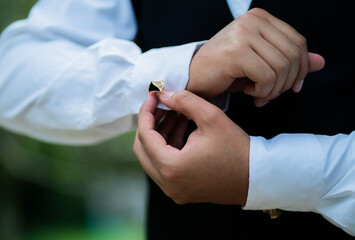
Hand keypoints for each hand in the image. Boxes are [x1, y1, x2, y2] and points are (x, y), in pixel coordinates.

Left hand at [133, 90, 249, 204]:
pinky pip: (165, 166)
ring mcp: (173, 190)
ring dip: (160, 134)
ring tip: (175, 114)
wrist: (257, 177)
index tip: (153, 96)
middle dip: (150, 123)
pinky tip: (181, 128)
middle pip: (143, 149)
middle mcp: (168, 183)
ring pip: (153, 158)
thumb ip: (184, 101)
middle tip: (161, 106)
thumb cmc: (237, 150)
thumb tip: (163, 94)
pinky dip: (168, 147)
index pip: (145, 135)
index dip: (146, 111)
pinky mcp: (181, 190)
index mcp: (172, 167)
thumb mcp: (211, 118)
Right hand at [187, 8, 324, 106]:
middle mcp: (252, 21)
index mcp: (260, 18)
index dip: (302, 68)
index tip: (293, 87)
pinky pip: (267, 76)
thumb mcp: (262, 64)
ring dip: (274, 90)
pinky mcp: (236, 52)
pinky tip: (250, 92)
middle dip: (287, 82)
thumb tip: (321, 62)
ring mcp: (243, 34)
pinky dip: (263, 91)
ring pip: (281, 67)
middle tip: (271, 95)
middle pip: (293, 54)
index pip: (298, 42)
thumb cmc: (225, 71)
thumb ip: (291, 61)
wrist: (193, 77)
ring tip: (260, 95)